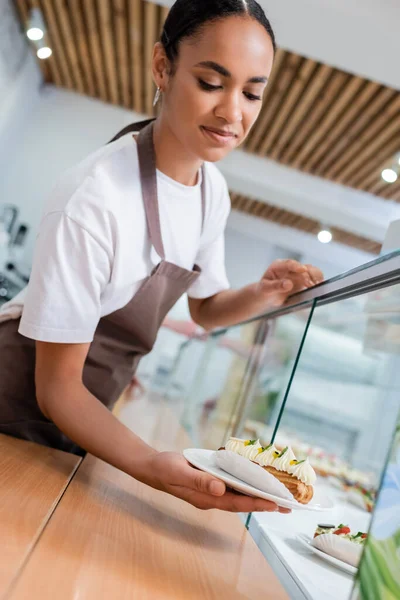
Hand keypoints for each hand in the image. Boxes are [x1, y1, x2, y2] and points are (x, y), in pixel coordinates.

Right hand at [144, 452, 290, 512]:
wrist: (153, 467)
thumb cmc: (165, 469)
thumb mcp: (179, 472)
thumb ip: (199, 480)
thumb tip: (220, 488)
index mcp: (205, 498)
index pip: (236, 503)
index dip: (256, 504)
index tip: (274, 504)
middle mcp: (212, 497)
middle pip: (242, 502)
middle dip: (263, 503)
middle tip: (286, 504)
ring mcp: (211, 491)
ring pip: (238, 494)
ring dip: (257, 493)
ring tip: (277, 493)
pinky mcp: (211, 483)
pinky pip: (232, 485)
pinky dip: (245, 482)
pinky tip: (254, 477)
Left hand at [256, 259, 323, 308]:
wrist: (266, 297)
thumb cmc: (264, 291)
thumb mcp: (266, 289)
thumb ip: (276, 286)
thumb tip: (288, 284)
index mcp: (278, 266)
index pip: (289, 263)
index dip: (297, 266)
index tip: (303, 270)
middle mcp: (290, 268)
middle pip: (304, 267)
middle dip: (310, 275)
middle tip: (311, 285)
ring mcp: (298, 275)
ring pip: (312, 272)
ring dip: (316, 278)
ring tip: (317, 287)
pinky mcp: (304, 282)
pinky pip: (313, 280)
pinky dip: (317, 284)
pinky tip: (318, 289)